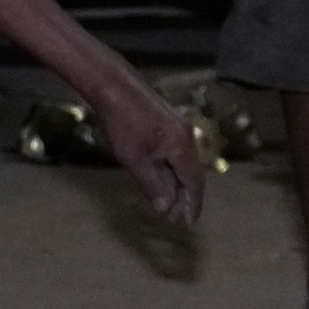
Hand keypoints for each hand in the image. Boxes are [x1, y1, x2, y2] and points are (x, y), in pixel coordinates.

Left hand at [92, 79, 204, 225]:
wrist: (113, 85)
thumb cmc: (122, 123)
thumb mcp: (134, 159)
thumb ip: (152, 185)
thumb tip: (166, 209)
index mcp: (182, 147)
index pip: (195, 182)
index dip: (192, 203)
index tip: (188, 222)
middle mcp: (186, 137)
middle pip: (192, 173)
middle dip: (185, 196)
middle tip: (175, 217)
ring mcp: (178, 127)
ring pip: (183, 162)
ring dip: (178, 183)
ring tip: (168, 202)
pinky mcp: (168, 121)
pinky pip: (176, 152)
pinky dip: (172, 169)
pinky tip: (161, 176)